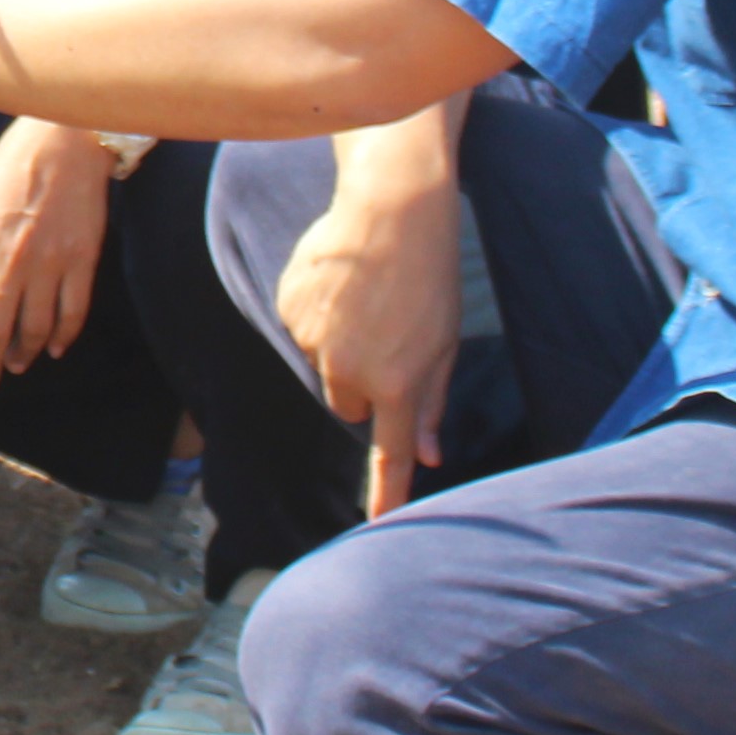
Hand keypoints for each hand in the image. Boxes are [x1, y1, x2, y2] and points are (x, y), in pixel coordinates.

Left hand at [0, 118, 112, 392]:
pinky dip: (62, 337)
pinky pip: (71, 313)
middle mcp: (8, 258)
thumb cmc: (11, 165)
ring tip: (15, 365)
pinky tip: (54, 348)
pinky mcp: (80, 260)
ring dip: (22, 353)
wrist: (64, 138)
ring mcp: (47, 262)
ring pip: (33, 328)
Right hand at [280, 120, 465, 521]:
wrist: (392, 207)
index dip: (385, 494)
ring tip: (364, 298)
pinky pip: (301, 328)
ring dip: (340, 344)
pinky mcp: (290, 309)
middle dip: (363, 382)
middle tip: (386, 337)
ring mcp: (314, 340)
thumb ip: (433, 400)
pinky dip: (317, 313)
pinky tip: (340, 282)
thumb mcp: (445, 340)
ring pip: (323, 363)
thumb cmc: (430, 273)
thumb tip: (430, 452)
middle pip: (347, 403)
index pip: (389, 454)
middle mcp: (351, 370)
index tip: (377, 527)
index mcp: (398, 382)